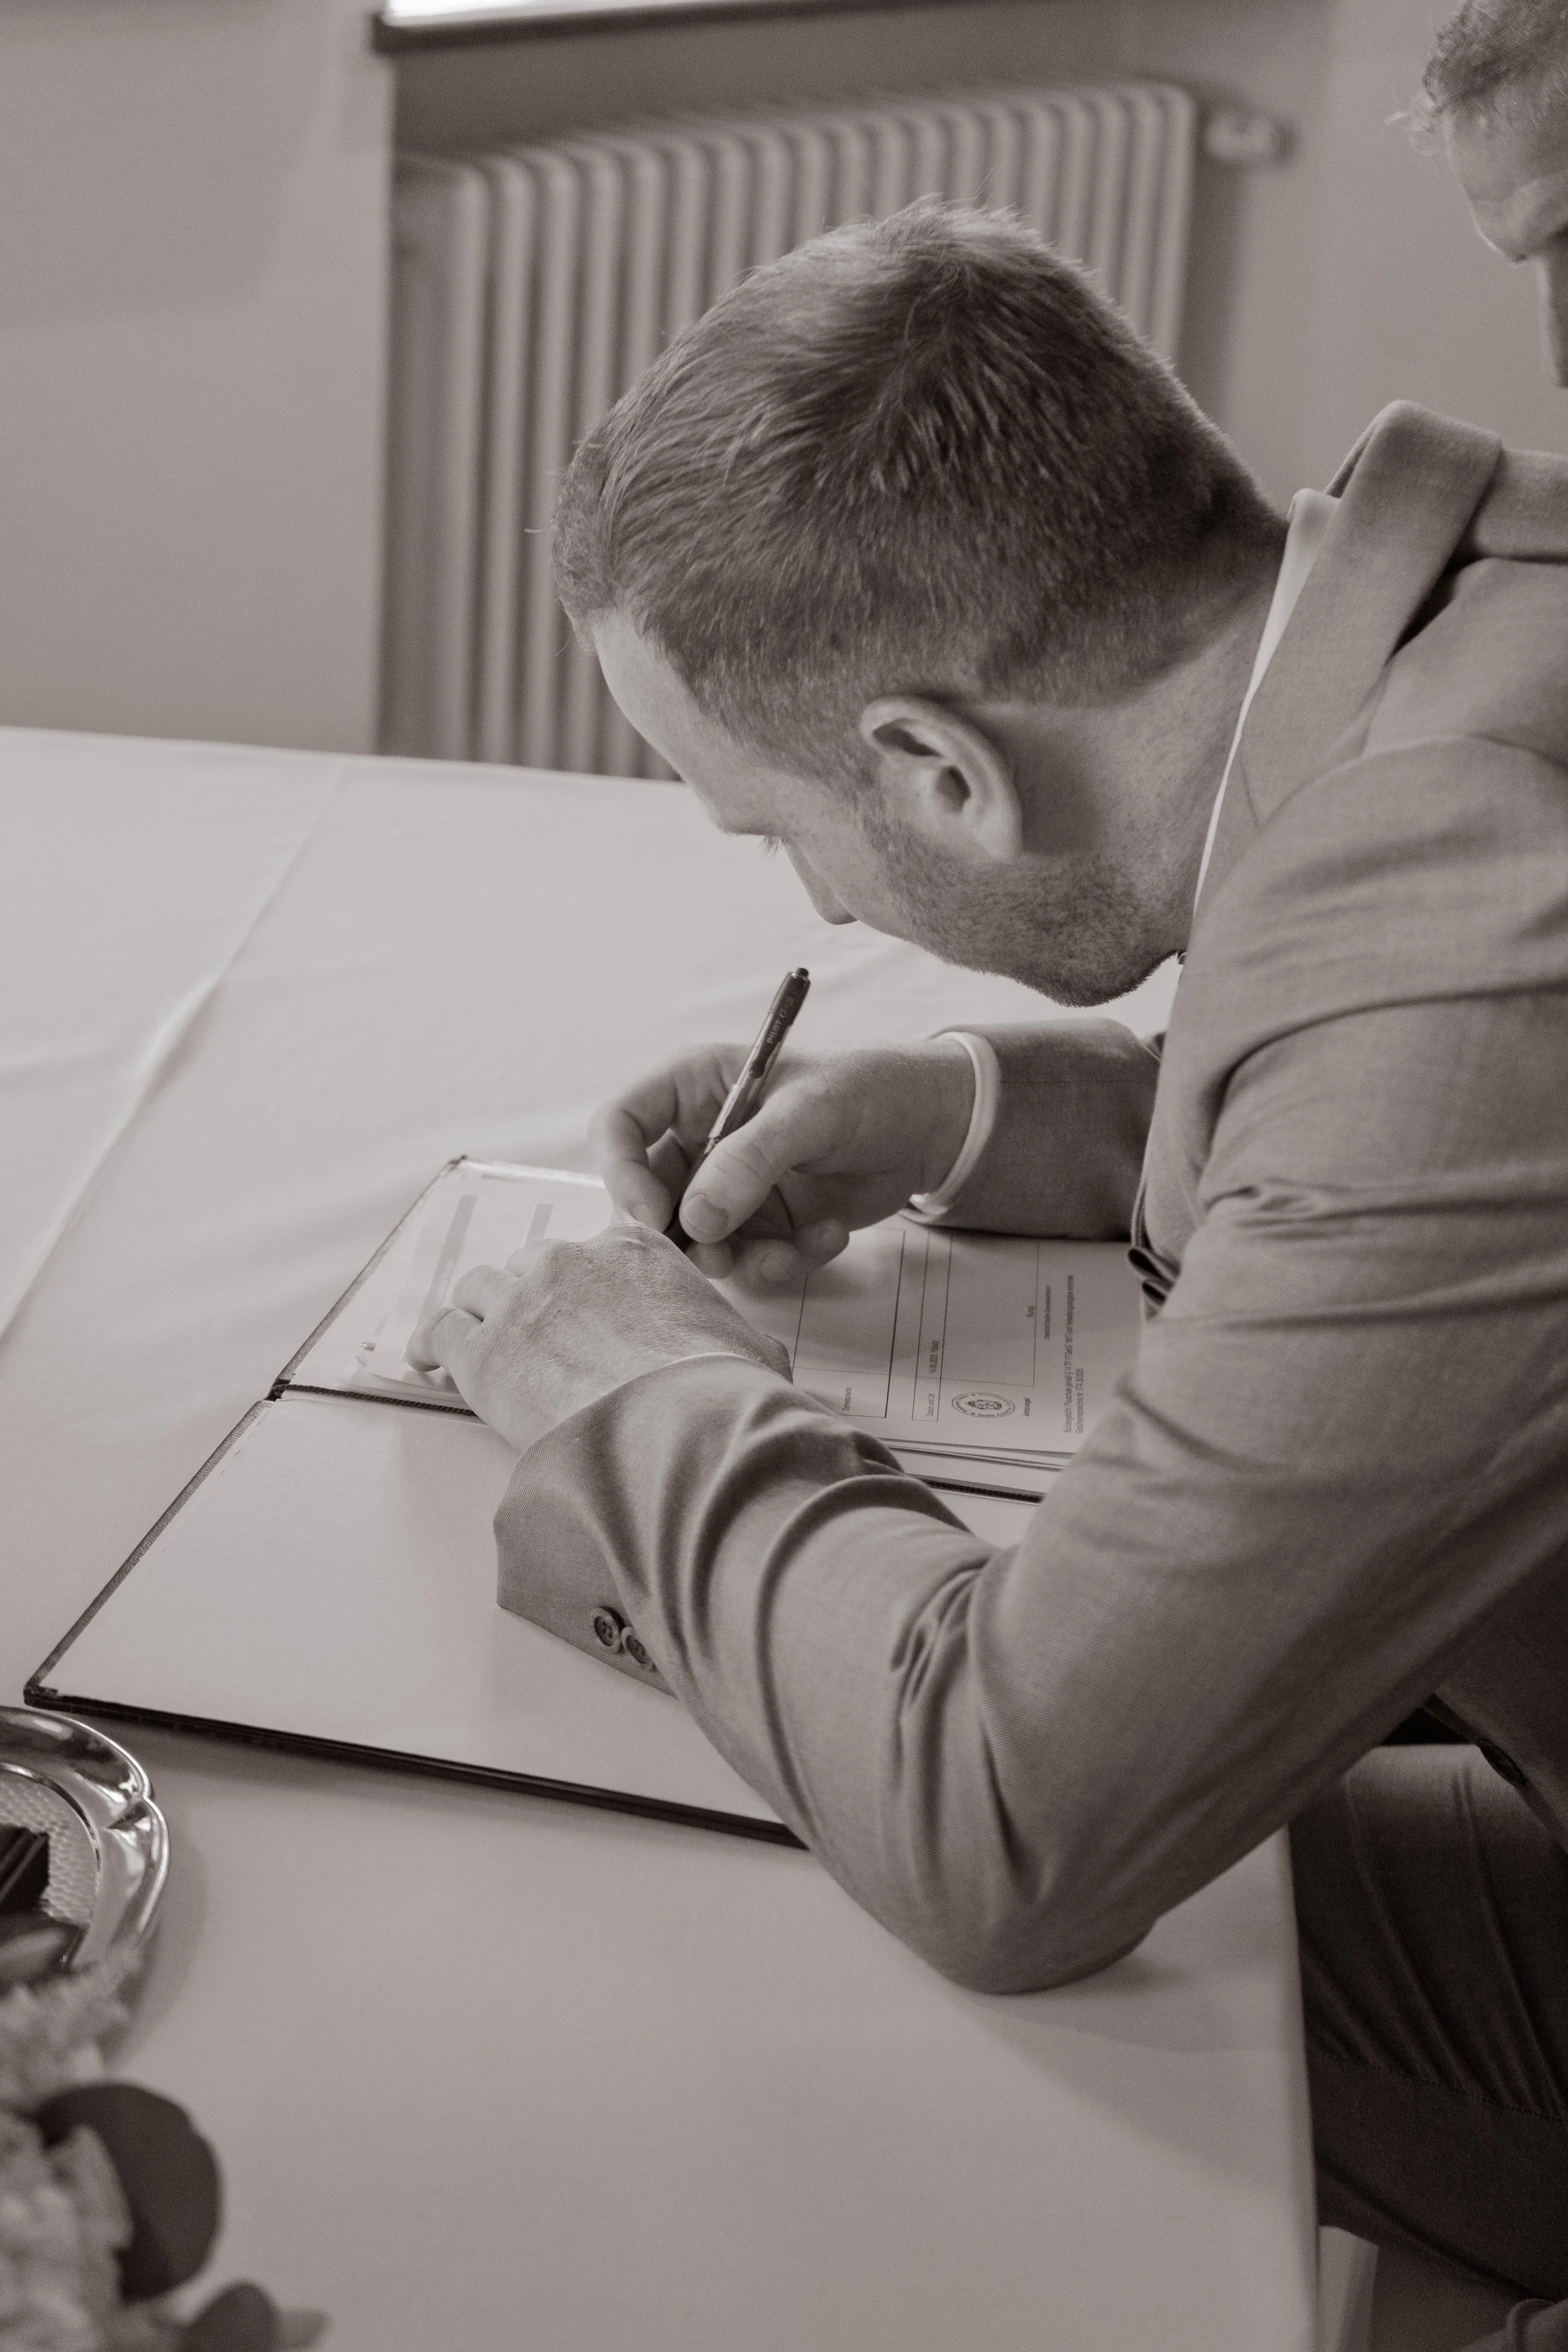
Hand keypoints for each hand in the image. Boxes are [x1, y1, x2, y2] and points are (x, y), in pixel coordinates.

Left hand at [406, 1224, 791, 1454]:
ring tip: (479, 1343)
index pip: (601, 1247)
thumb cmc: (716, 1393)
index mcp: (636, 1251)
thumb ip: (735, 1339)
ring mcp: (520, 1301)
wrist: (674, 1432)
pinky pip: (438, 1331)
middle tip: (537, 1336)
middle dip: (534, 1297)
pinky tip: (429, 1360)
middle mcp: (572, 1261)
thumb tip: (755, 1363)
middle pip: (535, 1263)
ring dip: (481, 1314)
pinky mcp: (480, 1350)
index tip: (589, 1304)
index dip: (591, 1280)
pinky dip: (431, 1344)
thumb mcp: (747, 1349)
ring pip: (480, 1288)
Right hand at [591, 1038, 975, 1281]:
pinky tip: (830, 1235)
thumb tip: (696, 1221)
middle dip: (682, 1238)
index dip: (621, 1174)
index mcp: (693, 1088)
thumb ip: (751, 1161)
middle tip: (721, 1257)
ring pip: (697, 1244)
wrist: (929, 1128)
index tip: (653, 1218)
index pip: (620, 1127)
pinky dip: (786, 1262)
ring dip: (743, 1261)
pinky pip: (748, 1262)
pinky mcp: (761, 1226)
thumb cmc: (869, 1091)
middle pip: (646, 1200)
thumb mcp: (811, 1113)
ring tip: (793, 1251)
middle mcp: (699, 1140)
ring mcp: (728, 1187)